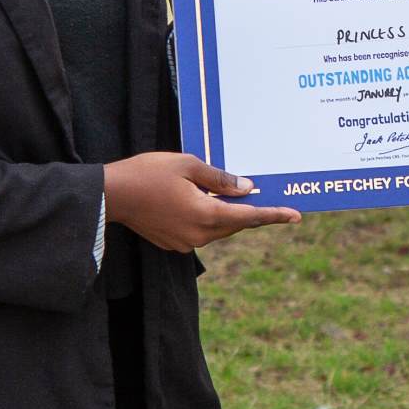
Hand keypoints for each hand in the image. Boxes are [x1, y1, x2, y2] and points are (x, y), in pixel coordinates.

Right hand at [103, 152, 300, 251]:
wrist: (111, 195)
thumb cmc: (148, 173)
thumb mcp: (189, 165)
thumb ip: (221, 179)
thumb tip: (247, 189)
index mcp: (206, 214)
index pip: (249, 217)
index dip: (274, 215)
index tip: (296, 215)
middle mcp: (199, 234)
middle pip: (235, 224)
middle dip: (252, 213)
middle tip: (268, 198)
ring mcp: (185, 242)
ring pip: (218, 229)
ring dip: (228, 214)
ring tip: (233, 195)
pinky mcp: (173, 244)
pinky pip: (201, 232)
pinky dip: (209, 218)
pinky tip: (204, 202)